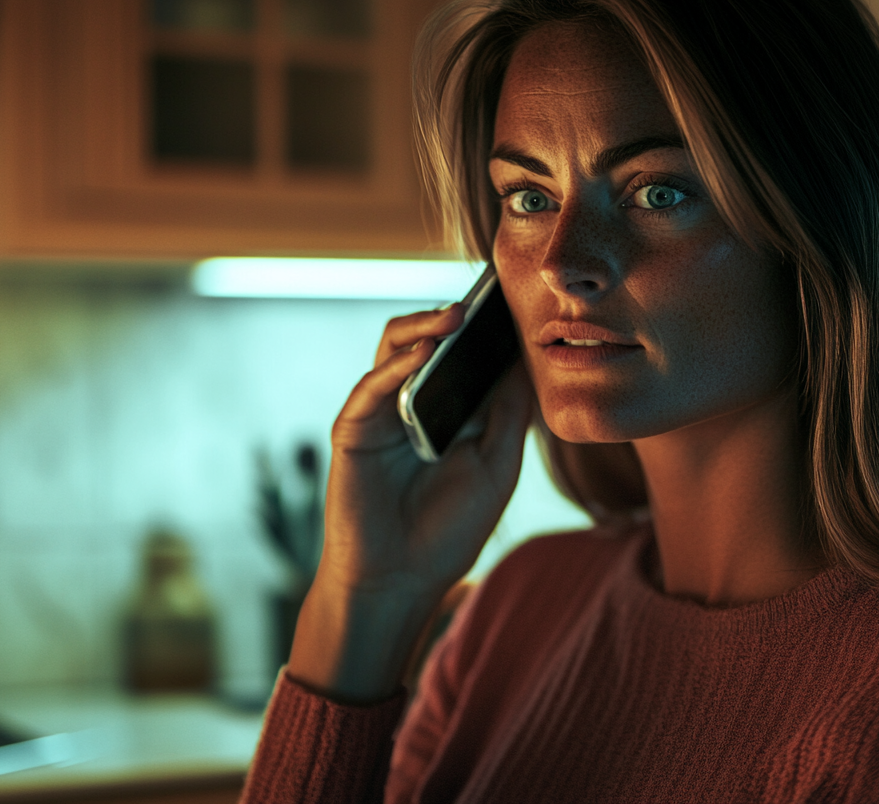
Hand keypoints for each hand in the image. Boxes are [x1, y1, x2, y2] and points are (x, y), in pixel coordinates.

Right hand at [287, 304, 531, 701]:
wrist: (402, 581)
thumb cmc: (449, 530)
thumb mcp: (497, 466)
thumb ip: (508, 415)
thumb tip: (525, 361)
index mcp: (450, 411)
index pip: (466, 355)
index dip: (486, 328)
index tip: (512, 299)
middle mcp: (414, 404)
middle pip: (428, 340)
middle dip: (454, 315)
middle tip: (485, 297)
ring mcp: (381, 413)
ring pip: (394, 349)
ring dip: (423, 325)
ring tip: (456, 315)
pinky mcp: (354, 429)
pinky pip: (372, 386)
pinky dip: (397, 365)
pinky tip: (423, 352)